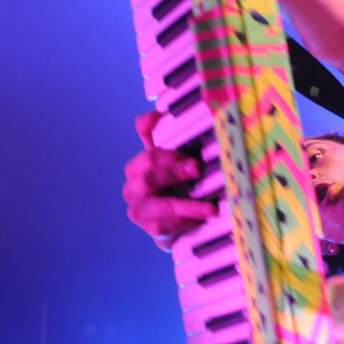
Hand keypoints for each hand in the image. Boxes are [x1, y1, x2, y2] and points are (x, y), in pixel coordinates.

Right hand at [123, 112, 214, 246]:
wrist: (170, 217)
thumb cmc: (171, 182)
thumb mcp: (171, 159)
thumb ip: (161, 135)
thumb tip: (156, 113)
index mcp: (138, 167)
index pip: (147, 156)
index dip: (166, 155)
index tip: (189, 157)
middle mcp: (133, 188)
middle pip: (147, 179)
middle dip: (174, 173)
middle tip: (197, 170)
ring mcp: (139, 210)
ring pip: (157, 206)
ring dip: (186, 206)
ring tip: (210, 208)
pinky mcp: (150, 229)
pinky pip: (166, 226)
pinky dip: (186, 222)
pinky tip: (202, 219)